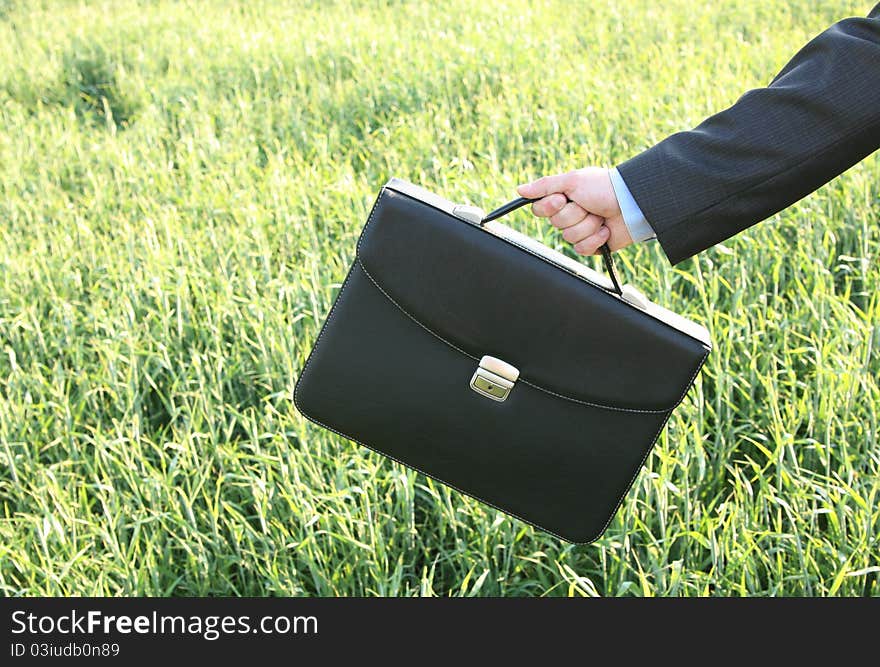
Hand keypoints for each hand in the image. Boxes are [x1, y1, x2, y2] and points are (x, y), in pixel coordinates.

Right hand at [516, 168, 632, 254]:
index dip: (549, 207)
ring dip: (588, 225)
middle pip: (556, 224)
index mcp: (562, 198)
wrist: (631, 204)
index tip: (562, 199)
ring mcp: (581, 230)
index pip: (539, 209)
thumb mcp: (572, 181)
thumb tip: (520, 190)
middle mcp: (569, 214)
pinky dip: (595, 239)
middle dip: (575, 214)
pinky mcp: (592, 244)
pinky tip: (605, 230)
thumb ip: (545, 186)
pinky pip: (582, 249)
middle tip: (588, 205)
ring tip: (601, 216)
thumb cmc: (604, 187)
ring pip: (569, 237)